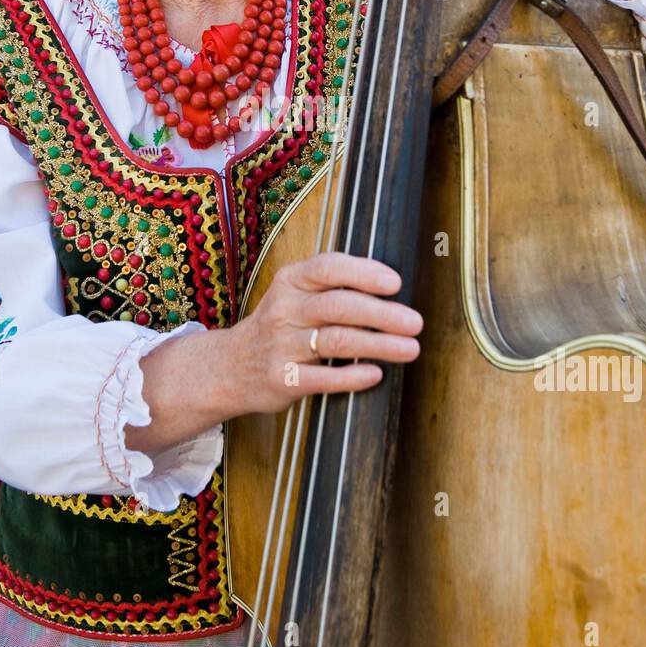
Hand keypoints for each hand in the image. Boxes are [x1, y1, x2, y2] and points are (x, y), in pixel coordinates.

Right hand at [228, 252, 422, 415]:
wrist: (229, 367)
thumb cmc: (279, 326)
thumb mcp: (294, 293)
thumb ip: (333, 285)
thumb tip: (390, 287)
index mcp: (290, 281)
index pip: (328, 268)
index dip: (364, 273)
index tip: (395, 284)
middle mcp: (284, 309)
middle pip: (339, 306)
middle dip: (382, 314)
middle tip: (416, 322)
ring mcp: (281, 345)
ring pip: (336, 341)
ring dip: (378, 345)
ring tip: (410, 349)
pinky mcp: (282, 379)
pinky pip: (323, 379)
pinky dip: (352, 377)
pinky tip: (375, 374)